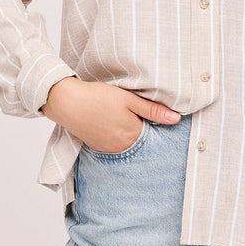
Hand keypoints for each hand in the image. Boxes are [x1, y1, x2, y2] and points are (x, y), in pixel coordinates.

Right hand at [40, 77, 181, 152]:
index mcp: (133, 135)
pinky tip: (108, 120)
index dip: (152, 118)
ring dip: (126, 129)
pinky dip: (114, 133)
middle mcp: (122, 147)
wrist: (67, 102)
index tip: (147, 108)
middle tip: (130, 109)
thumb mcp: (129, 99)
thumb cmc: (99, 97)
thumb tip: (177, 119)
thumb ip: (153, 111)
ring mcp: (108, 149)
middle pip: (139, 136)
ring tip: (118, 113)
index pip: (152, 130)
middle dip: (140, 124)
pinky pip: (113, 142)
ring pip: (126, 140)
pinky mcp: (97, 146)